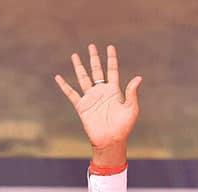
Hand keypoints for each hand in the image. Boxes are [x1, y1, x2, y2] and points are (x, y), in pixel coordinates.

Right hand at [54, 44, 141, 166]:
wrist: (111, 140)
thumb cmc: (124, 127)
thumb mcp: (131, 108)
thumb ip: (132, 93)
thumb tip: (138, 77)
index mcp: (114, 91)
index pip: (112, 70)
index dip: (111, 59)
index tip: (110, 47)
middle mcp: (101, 92)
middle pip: (96, 71)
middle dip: (94, 58)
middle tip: (91, 46)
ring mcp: (91, 98)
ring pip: (83, 78)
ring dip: (79, 67)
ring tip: (75, 55)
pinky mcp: (82, 106)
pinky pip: (71, 94)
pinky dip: (64, 86)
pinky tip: (58, 78)